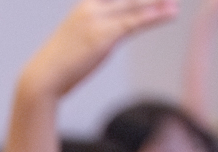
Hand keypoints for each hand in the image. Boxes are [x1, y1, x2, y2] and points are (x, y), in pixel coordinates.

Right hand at [20, 0, 179, 101]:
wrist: (42, 78)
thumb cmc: (60, 63)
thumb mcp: (82, 38)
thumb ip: (103, 27)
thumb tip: (121, 29)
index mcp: (85, 5)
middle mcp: (91, 7)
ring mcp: (97, 19)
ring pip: (136, 5)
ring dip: (159, 3)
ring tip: (174, 4)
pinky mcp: (104, 35)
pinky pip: (135, 22)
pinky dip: (155, 17)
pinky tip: (170, 14)